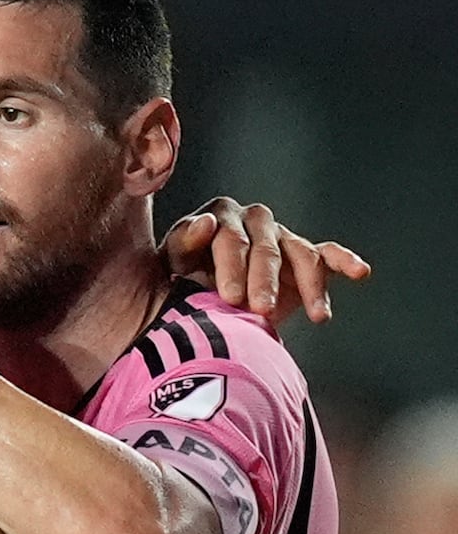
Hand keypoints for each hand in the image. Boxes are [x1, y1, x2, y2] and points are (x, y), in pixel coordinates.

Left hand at [163, 198, 369, 325]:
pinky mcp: (302, 256)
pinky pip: (326, 254)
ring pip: (301, 254)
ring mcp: (281, 237)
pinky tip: (360, 273)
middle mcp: (254, 221)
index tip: (229, 297)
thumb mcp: (172, 265)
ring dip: (310, 284)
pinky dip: (344, 262)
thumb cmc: (179, 280)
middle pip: (266, 248)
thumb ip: (184, 244)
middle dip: (265, 281)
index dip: (231, 267)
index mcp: (220, 218)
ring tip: (317, 315)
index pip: (230, 238)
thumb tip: (205, 223)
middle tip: (261, 311)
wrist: (198, 300)